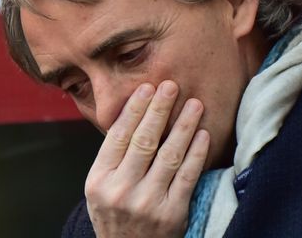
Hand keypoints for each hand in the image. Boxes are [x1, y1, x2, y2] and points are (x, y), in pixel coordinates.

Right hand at [84, 80, 209, 237]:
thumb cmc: (115, 215)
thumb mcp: (99, 188)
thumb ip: (113, 157)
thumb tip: (133, 113)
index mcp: (99, 180)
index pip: (119, 136)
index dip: (134, 109)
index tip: (147, 88)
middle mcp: (120, 191)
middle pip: (144, 140)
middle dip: (159, 109)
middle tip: (171, 86)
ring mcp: (147, 203)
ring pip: (168, 155)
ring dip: (183, 125)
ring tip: (194, 104)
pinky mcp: (172, 214)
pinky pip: (187, 176)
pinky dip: (196, 153)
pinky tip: (202, 134)